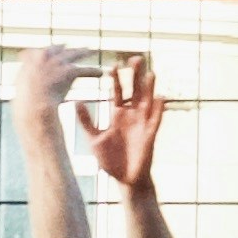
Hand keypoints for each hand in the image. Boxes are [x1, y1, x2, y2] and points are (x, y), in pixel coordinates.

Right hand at [14, 41, 85, 133]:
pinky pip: (84, 70)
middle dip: (69, 48)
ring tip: (92, 51)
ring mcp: (57, 63)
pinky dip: (93, 71)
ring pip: (75, 54)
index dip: (52, 50)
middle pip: (60, 48)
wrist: (33, 106)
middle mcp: (45, 56)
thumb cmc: (26, 103)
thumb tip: (23, 86)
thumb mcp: (21, 89)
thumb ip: (24, 81)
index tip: (59, 47)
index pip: (43, 50)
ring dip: (85, 52)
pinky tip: (100, 73)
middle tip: (74, 46)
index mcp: (32, 58)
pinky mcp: (69, 71)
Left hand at [94, 68, 166, 192]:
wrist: (125, 179)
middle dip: (135, 75)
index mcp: (117, 115)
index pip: (117, 92)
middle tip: (136, 58)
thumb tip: (75, 101)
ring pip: (147, 102)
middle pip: (134, 91)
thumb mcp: (94, 138)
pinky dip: (159, 109)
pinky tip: (161, 97)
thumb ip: (86, 120)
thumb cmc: (110, 160)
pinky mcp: (150, 135)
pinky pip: (156, 120)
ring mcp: (142, 124)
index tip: (113, 65)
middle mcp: (131, 116)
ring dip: (149, 88)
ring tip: (151, 72)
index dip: (116, 79)